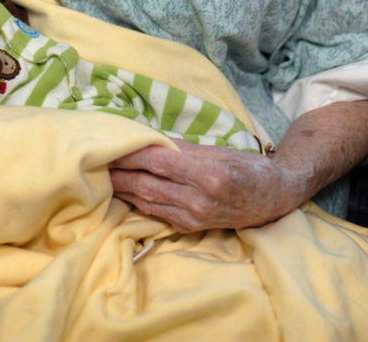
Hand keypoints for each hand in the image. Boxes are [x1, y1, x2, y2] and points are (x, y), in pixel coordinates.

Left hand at [109, 141, 292, 232]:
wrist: (273, 198)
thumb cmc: (247, 167)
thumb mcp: (217, 149)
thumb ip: (181, 147)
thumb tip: (148, 138)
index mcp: (207, 174)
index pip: (157, 161)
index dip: (130, 153)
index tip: (110, 142)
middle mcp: (199, 200)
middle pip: (146, 184)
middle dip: (118, 172)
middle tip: (94, 157)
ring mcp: (194, 218)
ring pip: (146, 202)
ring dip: (122, 188)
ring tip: (101, 173)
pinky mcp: (190, 228)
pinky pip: (156, 213)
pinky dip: (137, 201)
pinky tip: (124, 190)